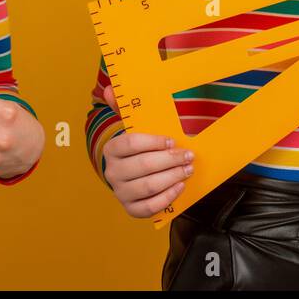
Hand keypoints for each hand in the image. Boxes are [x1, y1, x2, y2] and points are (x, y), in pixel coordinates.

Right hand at [98, 85, 193, 217]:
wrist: (132, 177)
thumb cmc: (138, 150)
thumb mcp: (132, 128)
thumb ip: (123, 109)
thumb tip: (110, 88)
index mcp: (111, 150)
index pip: (131, 144)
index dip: (153, 142)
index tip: (172, 140)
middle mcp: (112, 172)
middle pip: (143, 166)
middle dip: (169, 160)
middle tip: (188, 156)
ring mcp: (121, 192)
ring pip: (148, 186)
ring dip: (172, 177)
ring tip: (187, 169)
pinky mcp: (131, 209)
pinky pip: (150, 207)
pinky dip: (167, 197)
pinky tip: (179, 187)